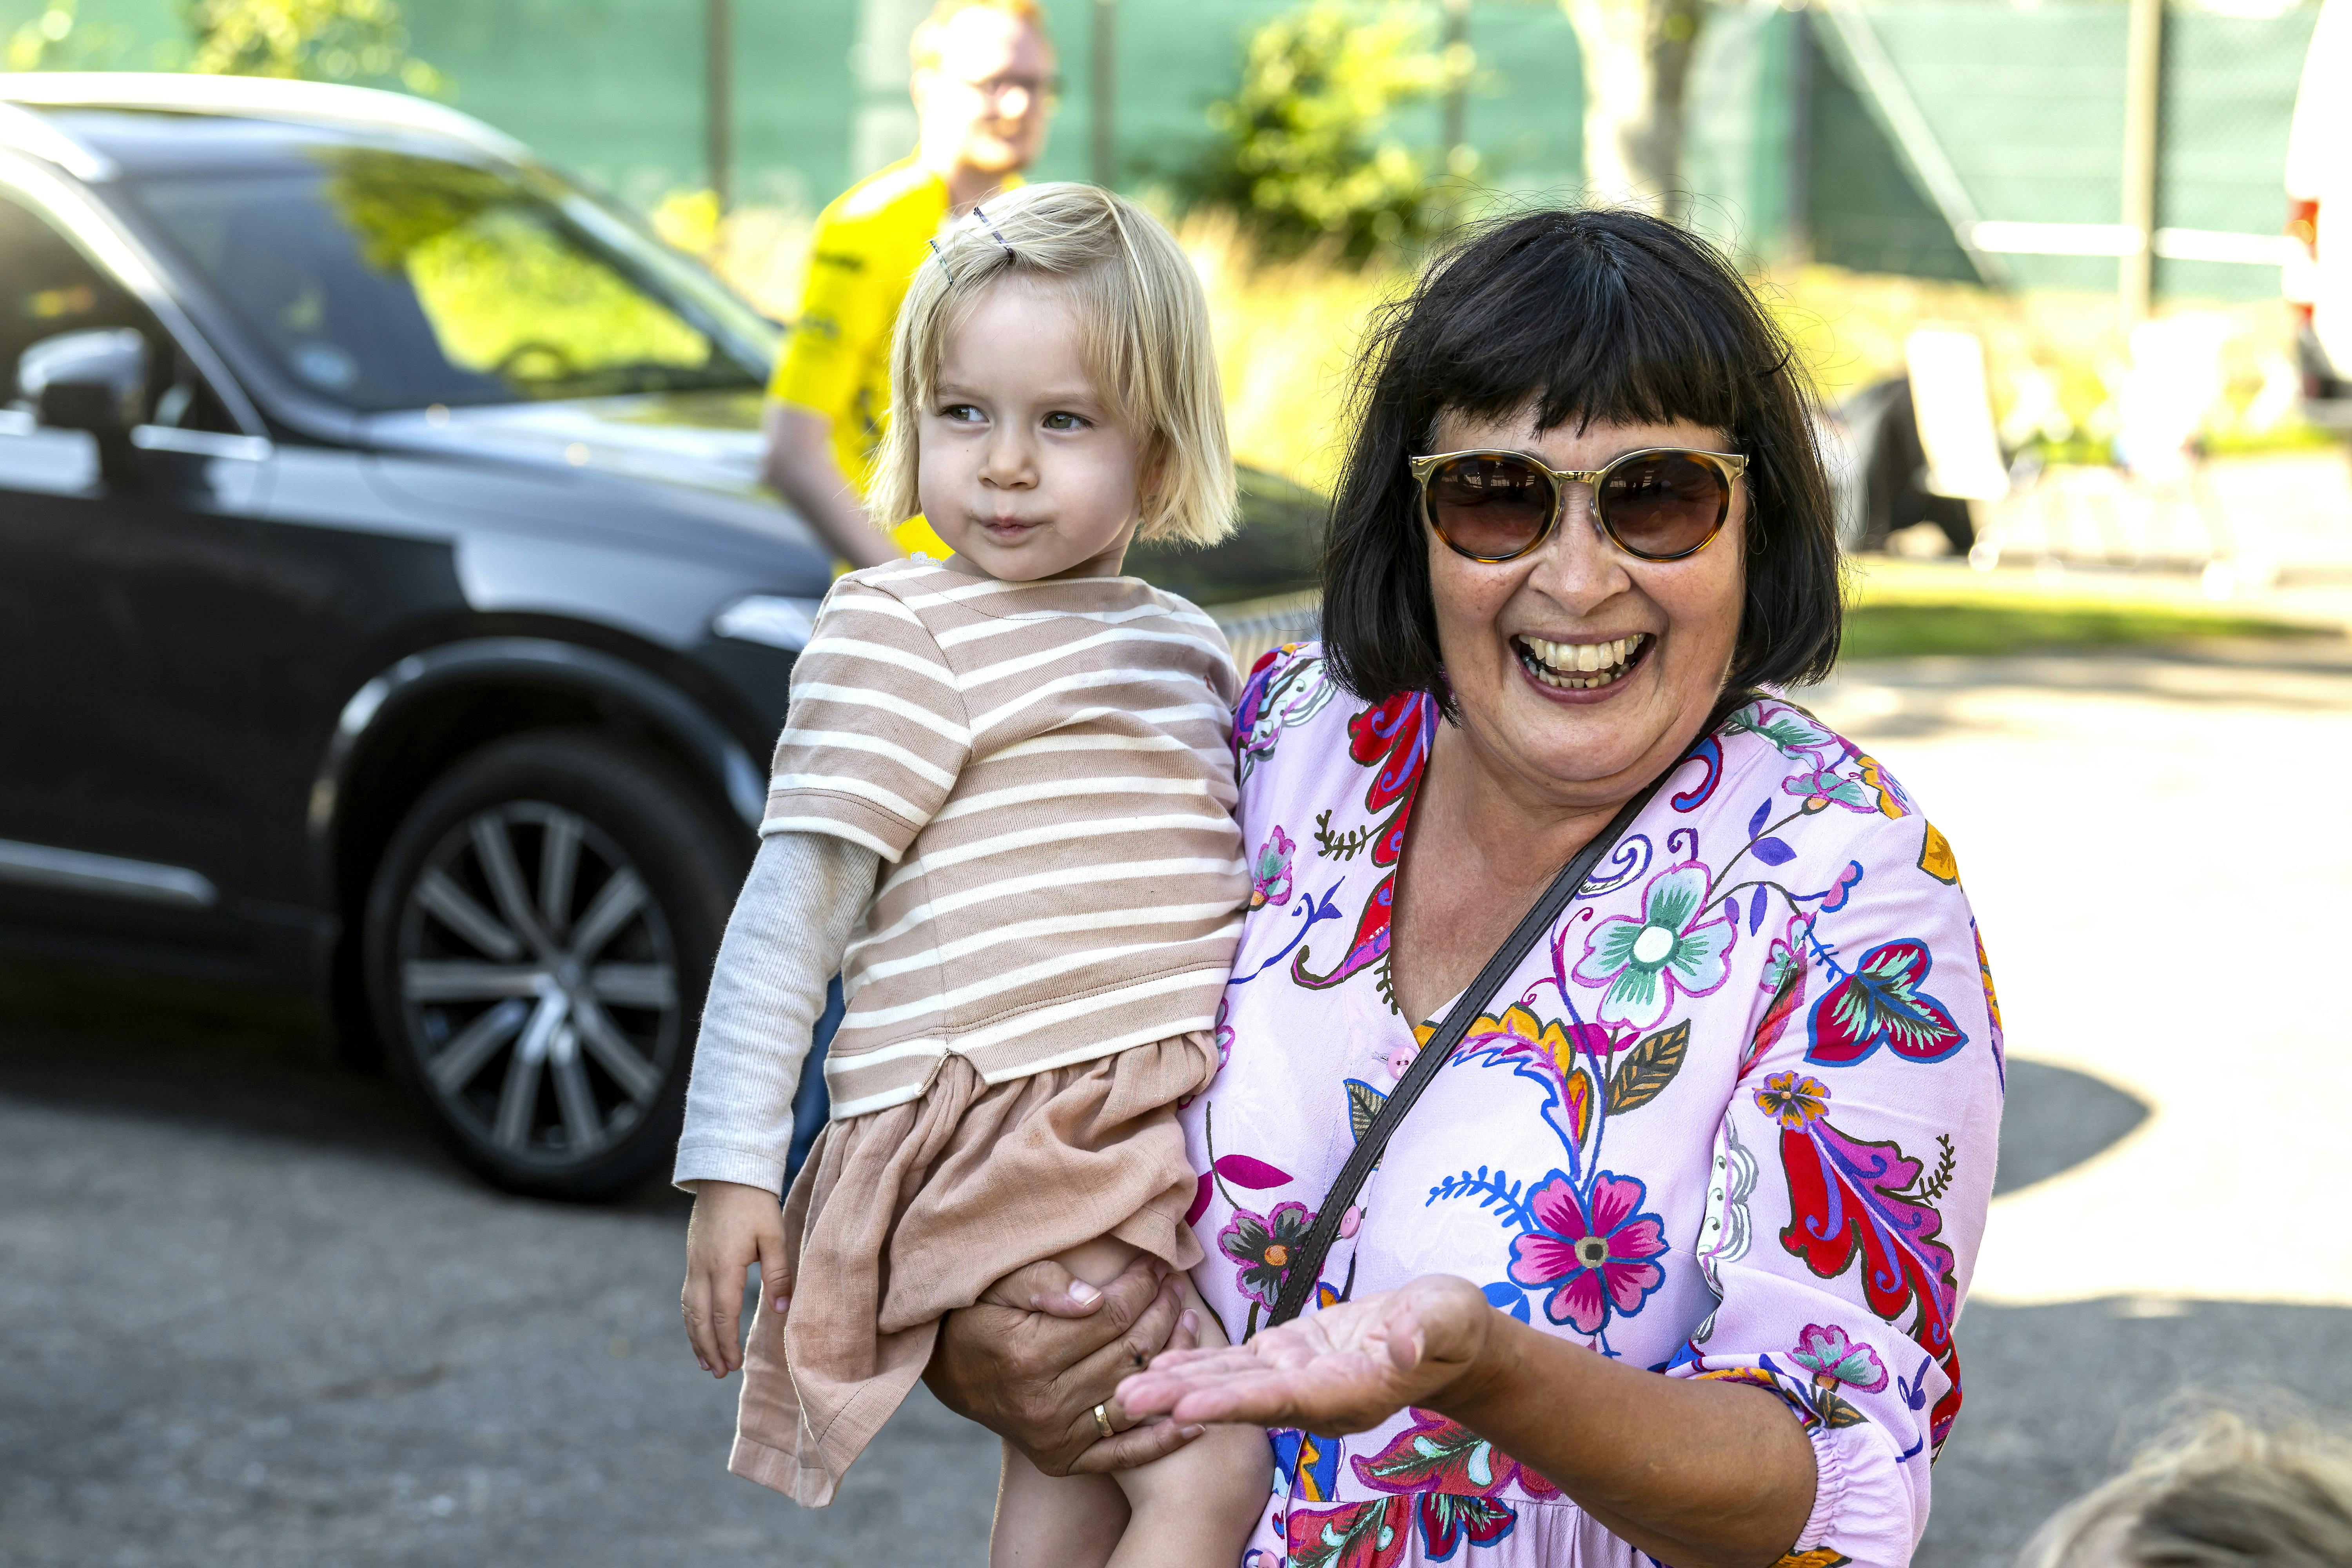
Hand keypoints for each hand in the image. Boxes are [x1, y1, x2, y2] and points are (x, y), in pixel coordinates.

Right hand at [680, 1180, 787, 1378]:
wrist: (726, 1173)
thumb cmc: (755, 1203)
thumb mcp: (774, 1236)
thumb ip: (779, 1273)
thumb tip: (782, 1309)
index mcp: (724, 1266)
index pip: (723, 1315)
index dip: (727, 1343)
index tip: (734, 1365)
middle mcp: (702, 1269)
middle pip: (701, 1319)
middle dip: (709, 1349)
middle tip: (720, 1374)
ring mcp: (693, 1264)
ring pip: (689, 1310)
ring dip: (696, 1338)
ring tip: (706, 1363)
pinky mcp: (691, 1258)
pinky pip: (687, 1297)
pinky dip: (691, 1319)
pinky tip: (697, 1331)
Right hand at [924, 1254, 1206, 1476]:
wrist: (948, 1369)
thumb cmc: (977, 1315)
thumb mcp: (998, 1283)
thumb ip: (1044, 1283)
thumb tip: (1095, 1297)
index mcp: (1028, 1355)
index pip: (1109, 1317)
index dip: (1140, 1286)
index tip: (1156, 1264)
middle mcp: (1044, 1404)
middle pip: (1128, 1354)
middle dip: (1161, 1312)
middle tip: (1176, 1285)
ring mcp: (1055, 1437)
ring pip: (1135, 1395)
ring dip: (1172, 1359)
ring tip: (1190, 1323)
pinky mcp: (1062, 1459)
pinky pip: (1122, 1455)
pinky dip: (1161, 1442)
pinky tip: (1194, 1420)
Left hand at [1117, 1274, 1501, 1438]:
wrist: (1445, 1336)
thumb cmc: (1452, 1326)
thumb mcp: (1449, 1317)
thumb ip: (1425, 1331)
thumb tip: (1402, 1344)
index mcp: (1351, 1393)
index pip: (1284, 1401)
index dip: (1233, 1404)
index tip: (1184, 1410)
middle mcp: (1314, 1397)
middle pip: (1241, 1401)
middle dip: (1184, 1403)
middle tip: (1126, 1403)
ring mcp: (1298, 1379)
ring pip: (1230, 1384)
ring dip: (1177, 1387)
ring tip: (1124, 1391)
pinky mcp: (1288, 1357)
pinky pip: (1235, 1364)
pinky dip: (1197, 1365)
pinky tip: (1159, 1365)